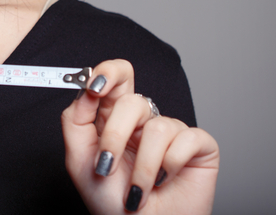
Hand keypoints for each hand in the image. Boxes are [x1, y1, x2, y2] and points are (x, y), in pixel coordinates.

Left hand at [61, 60, 218, 213]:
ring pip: (158, 127)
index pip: (116, 78)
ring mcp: (172, 133)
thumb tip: (84, 88)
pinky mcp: (199, 146)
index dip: (108, 73)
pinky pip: (187, 139)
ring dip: (143, 167)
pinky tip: (164, 181)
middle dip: (115, 135)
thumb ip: (75, 120)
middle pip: (133, 101)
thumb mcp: (80, 161)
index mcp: (114, 118)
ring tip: (136, 190)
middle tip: (106, 165)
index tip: (95, 87)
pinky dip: (170, 165)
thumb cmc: (111, 203)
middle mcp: (143, 122)